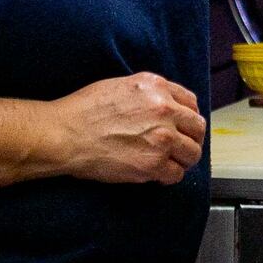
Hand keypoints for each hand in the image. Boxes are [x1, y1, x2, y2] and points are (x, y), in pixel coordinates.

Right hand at [49, 73, 206, 185]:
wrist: (65, 134)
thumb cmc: (83, 111)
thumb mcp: (120, 86)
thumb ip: (148, 94)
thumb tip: (163, 107)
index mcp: (156, 87)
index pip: (190, 103)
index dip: (187, 117)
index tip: (182, 126)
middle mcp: (164, 110)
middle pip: (197, 128)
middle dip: (191, 139)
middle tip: (180, 148)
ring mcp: (162, 138)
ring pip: (192, 153)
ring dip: (183, 159)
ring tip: (168, 163)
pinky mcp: (153, 164)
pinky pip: (177, 174)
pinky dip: (168, 176)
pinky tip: (156, 174)